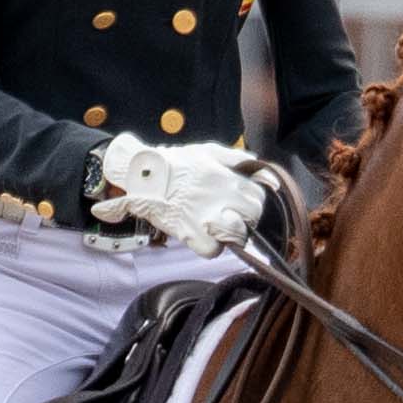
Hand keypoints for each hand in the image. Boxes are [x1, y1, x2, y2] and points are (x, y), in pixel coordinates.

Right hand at [92, 134, 272, 254]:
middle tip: (232, 216)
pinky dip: (210, 247)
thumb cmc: (175, 163)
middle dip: (246, 218)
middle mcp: (221, 198)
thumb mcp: (207, 151)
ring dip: (231, 234)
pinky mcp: (191, 235)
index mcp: (227, 178)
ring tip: (218, 226)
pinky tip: (203, 235)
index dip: (252, 200)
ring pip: (237, 236)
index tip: (241, 202)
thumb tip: (257, 164)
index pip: (258, 196)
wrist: (144, 175)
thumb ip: (235, 158)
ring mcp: (207, 218)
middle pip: (253, 216)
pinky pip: (213, 251)